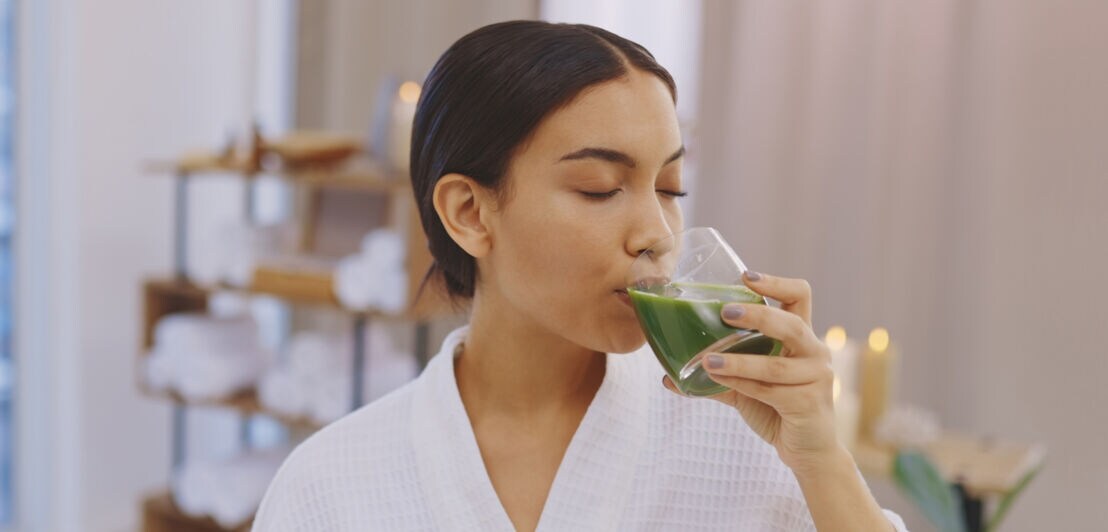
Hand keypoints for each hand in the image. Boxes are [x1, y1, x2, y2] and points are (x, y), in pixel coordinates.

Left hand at [662, 271, 840, 474]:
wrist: (807, 451)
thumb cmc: (778, 409)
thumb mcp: (747, 387)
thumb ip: (717, 377)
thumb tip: (668, 376)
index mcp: (802, 337)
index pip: (799, 296)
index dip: (776, 283)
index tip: (745, 276)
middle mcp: (814, 351)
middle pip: (790, 323)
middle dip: (757, 315)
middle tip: (725, 312)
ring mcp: (815, 377)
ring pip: (774, 363)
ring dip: (738, 360)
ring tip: (707, 360)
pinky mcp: (809, 402)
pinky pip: (770, 390)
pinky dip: (742, 383)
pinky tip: (719, 380)